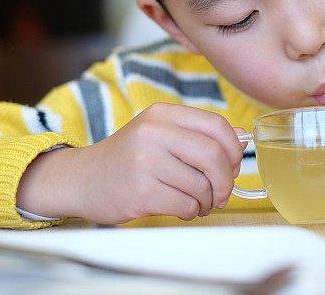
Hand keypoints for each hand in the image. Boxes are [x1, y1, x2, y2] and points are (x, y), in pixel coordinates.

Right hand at [17, 103, 246, 223]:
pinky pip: (186, 205)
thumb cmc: (128, 158)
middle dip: (226, 180)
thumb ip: (199, 134)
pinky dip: (192, 211)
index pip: (216, 125)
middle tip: (223, 192)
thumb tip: (243, 139)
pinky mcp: (140, 192)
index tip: (232, 165)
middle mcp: (153, 133)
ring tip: (199, 202)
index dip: (233, 149)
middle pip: (214, 156)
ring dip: (208, 200)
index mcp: (162, 114)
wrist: (81, 179)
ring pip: (202, 185)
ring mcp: (145, 162)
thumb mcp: (160, 134)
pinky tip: (184, 208)